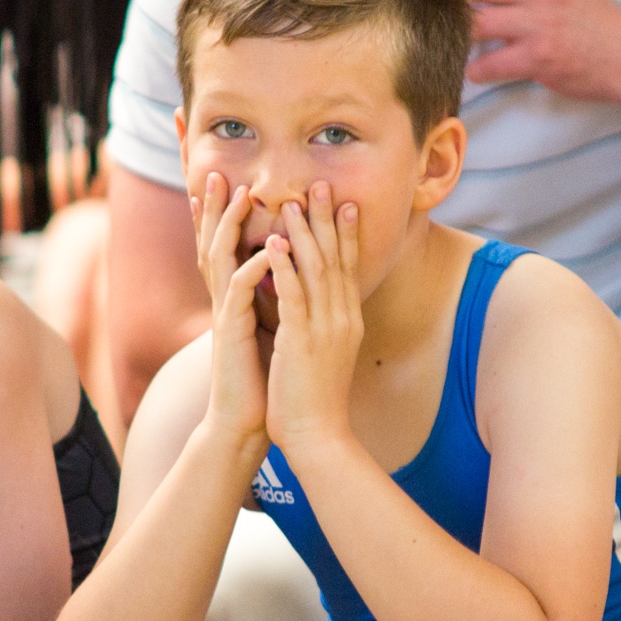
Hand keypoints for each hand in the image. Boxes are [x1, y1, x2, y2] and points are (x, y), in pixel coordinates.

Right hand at [193, 172, 272, 446]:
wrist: (248, 421)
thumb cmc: (263, 378)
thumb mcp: (269, 330)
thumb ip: (270, 302)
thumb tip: (284, 276)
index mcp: (233, 300)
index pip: (223, 248)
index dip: (221, 216)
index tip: (225, 182)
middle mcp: (224, 302)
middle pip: (212, 243)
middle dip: (214, 208)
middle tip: (216, 172)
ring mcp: (226, 316)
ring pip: (220, 259)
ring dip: (230, 225)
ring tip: (242, 195)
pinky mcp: (232, 334)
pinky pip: (238, 293)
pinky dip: (254, 268)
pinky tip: (269, 249)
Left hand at [265, 182, 362, 459]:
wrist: (318, 437)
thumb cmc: (315, 399)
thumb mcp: (325, 354)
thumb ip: (321, 324)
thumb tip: (314, 305)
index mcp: (348, 321)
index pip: (349, 267)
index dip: (345, 233)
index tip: (341, 202)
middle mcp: (342, 319)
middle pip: (336, 259)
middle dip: (327, 219)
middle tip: (320, 184)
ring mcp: (325, 329)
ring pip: (316, 270)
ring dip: (303, 233)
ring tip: (292, 201)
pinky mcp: (302, 342)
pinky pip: (293, 296)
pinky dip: (283, 267)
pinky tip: (272, 243)